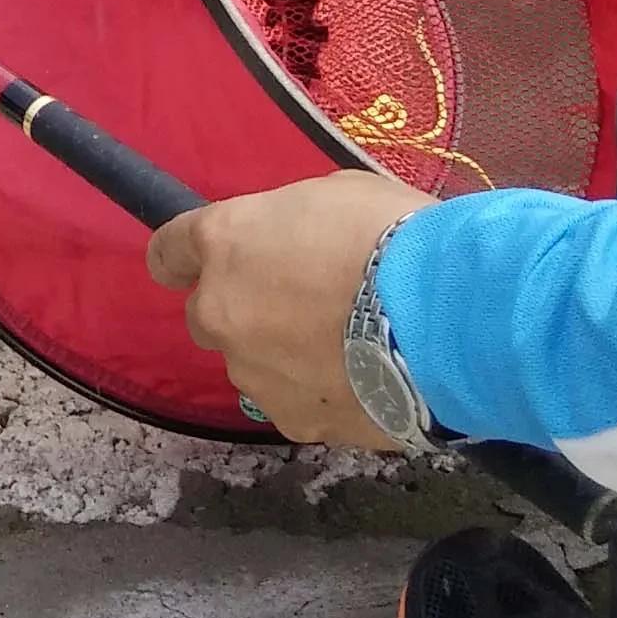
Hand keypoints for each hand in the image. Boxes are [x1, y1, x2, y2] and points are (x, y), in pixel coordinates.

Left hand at [145, 169, 434, 448]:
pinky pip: (295, 402)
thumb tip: (289, 247)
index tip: (191, 265)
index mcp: (225, 243)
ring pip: (251, 365)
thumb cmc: (395, 236)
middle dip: (242, 311)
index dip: (180, 259)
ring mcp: (252, 372)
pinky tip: (366, 382)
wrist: (448, 319)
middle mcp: (220, 311)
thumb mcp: (335, 197)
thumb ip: (289, 228)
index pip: (168, 252)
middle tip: (302, 306)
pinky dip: (320, 393)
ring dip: (282, 356)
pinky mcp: (293, 420)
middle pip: (207, 316)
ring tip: (349, 350)